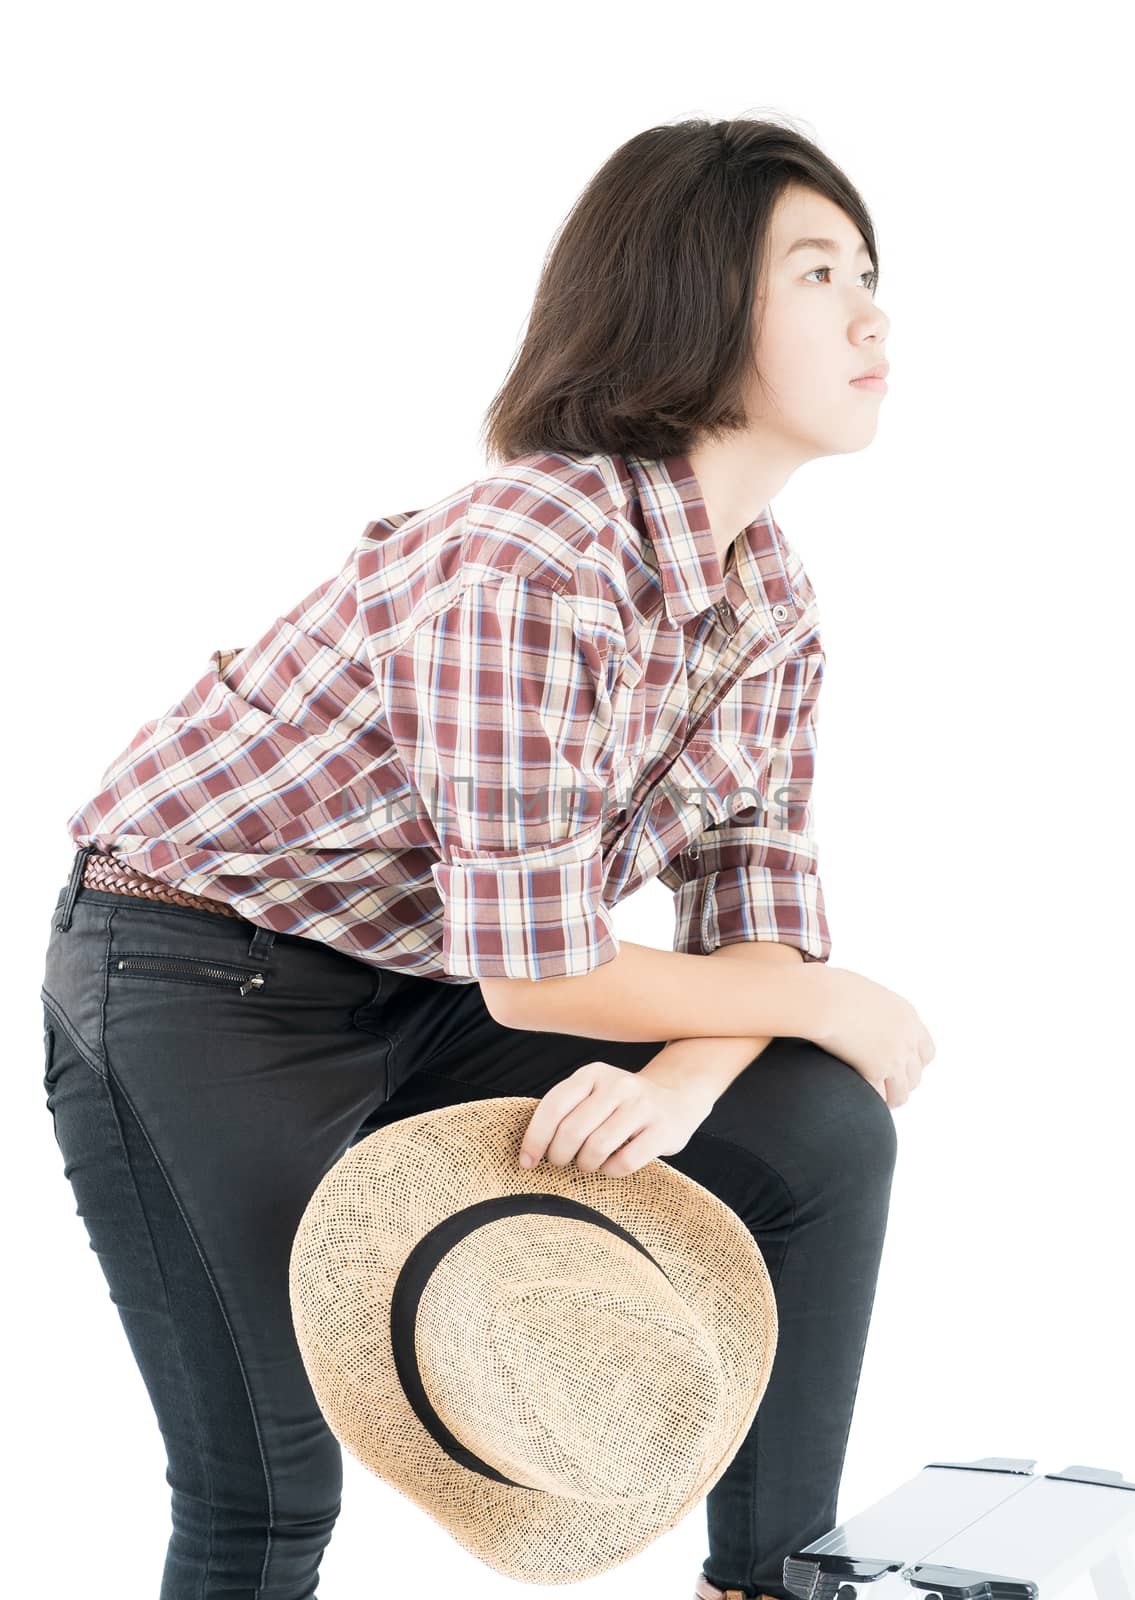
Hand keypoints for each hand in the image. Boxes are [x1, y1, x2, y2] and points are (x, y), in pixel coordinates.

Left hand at [517, 1061, 714, 1177]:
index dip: (534, 1138)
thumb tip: (528, 1150)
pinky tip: (611, 1166)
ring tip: (588, 1163)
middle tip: (562, 1163)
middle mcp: (617, 1085)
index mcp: (593, 1073)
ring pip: (596, 1148)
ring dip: (586, 1165)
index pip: (553, 1106)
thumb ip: (566, 1111)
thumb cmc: (621, 1105)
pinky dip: (610, 1171)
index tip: (526, 1162)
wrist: (678, 1097)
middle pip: (572, 1131)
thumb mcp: (593, 1094)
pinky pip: (624, 1163)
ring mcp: (642, 1106)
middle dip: (559, 1156)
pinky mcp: (662, 1130)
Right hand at [809, 965, 935, 1108]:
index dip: (914, 1064)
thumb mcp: (860, 992)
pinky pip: (879, 1096)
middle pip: (916, 1076)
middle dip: (901, 1084)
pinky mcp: (876, 1071)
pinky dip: (870, 1101)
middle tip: (884, 1089)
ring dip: (889, 1099)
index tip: (901, 1069)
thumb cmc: (829, 988)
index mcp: (907, 1016)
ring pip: (901, 1093)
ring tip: (874, 1104)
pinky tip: (858, 1102)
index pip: (927, 1051)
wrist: (824, 998)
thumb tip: (853, 1011)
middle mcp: (907, 1039)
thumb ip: (867, 1008)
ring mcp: (894, 1057)